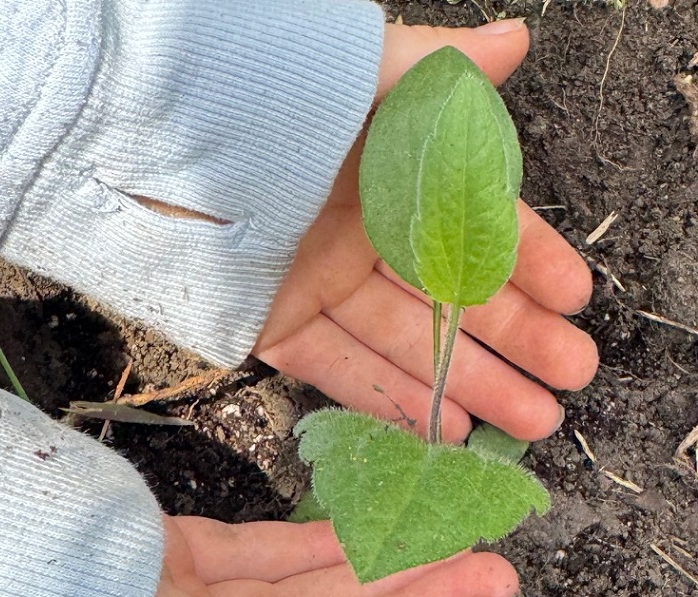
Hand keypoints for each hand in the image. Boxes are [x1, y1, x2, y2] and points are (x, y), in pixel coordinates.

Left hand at [255, 20, 598, 441]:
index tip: (574, 300)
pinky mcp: (277, 328)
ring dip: (467, 385)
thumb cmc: (265, 106)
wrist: (149, 148)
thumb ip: (438, 73)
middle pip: (451, 300)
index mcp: (391, 180)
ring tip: (526, 421)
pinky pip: (340, 371)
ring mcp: (321, 288)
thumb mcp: (360, 77)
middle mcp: (362, 238)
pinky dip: (390, 401)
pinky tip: (444, 430)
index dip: (530, 263)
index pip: (477, 227)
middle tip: (569, 379)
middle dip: (515, 341)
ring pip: (406, 346)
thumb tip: (514, 40)